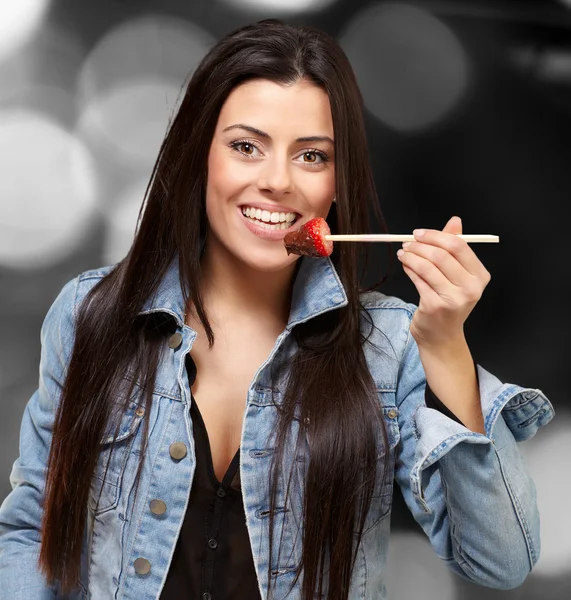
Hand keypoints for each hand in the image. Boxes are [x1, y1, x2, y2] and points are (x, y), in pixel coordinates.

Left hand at [396, 216, 490, 348]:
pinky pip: (418, 280)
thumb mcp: (457, 274)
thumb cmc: (449, 301)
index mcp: (479, 276)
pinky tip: (405, 266)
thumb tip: (455, 221)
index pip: (458, 246)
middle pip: (441, 255)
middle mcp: (470, 288)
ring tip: (403, 253)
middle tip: (407, 243)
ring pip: (426, 267)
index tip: (418, 233)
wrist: (442, 336)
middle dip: (419, 245)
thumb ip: (455, 247)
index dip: (435, 236)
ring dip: (410, 256)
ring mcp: (453, 298)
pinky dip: (409, 269)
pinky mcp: (435, 306)